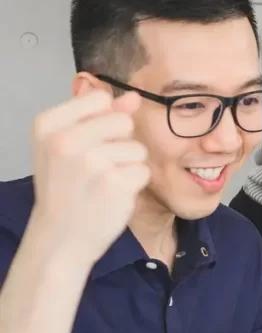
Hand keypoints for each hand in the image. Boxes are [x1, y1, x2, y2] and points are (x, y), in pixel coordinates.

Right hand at [29, 90, 149, 262]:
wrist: (61, 236)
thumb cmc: (66, 188)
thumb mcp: (68, 145)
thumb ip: (100, 116)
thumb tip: (133, 96)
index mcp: (47, 125)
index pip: (99, 99)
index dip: (103, 121)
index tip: (86, 144)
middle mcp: (65, 140)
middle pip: (123, 121)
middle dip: (119, 143)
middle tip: (96, 167)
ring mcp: (91, 162)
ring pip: (136, 147)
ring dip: (127, 165)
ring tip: (102, 182)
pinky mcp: (115, 183)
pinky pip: (144, 170)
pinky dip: (134, 184)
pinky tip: (112, 195)